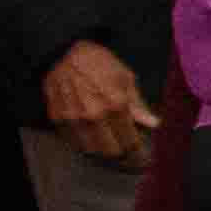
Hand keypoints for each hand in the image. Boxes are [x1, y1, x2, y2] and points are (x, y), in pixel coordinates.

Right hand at [36, 40, 151, 161]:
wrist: (63, 51)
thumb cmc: (99, 62)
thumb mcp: (125, 78)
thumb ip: (138, 105)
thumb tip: (153, 124)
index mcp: (116, 105)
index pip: (131, 142)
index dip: (139, 154)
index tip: (144, 159)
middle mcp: (94, 116)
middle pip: (111, 151)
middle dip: (122, 154)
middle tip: (128, 151)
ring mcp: (73, 119)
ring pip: (91, 150)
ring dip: (102, 151)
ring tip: (111, 145)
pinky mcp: (57, 118)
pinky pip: (72, 141)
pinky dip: (83, 143)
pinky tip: (92, 137)